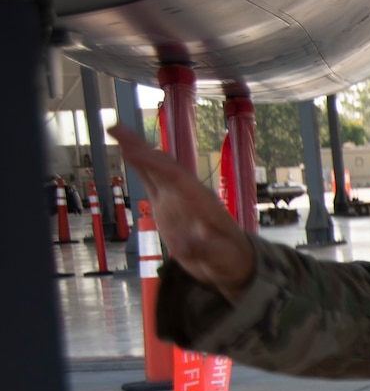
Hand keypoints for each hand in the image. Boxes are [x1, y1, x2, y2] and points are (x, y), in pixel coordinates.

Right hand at [110, 124, 255, 300]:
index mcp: (202, 203)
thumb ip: (204, 251)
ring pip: (156, 169)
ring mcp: (178, 198)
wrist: (233, 262)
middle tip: (115, 128)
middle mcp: (189, 195)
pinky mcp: (169, 205)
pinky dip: (139, 166)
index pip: (176, 178)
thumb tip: (184, 247)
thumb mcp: (221, 259)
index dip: (154, 165)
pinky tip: (126, 153)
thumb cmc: (231, 260)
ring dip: (136, 149)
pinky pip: (152, 181)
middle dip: (141, 147)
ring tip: (115, 130)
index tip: (132, 152)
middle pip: (164, 165)